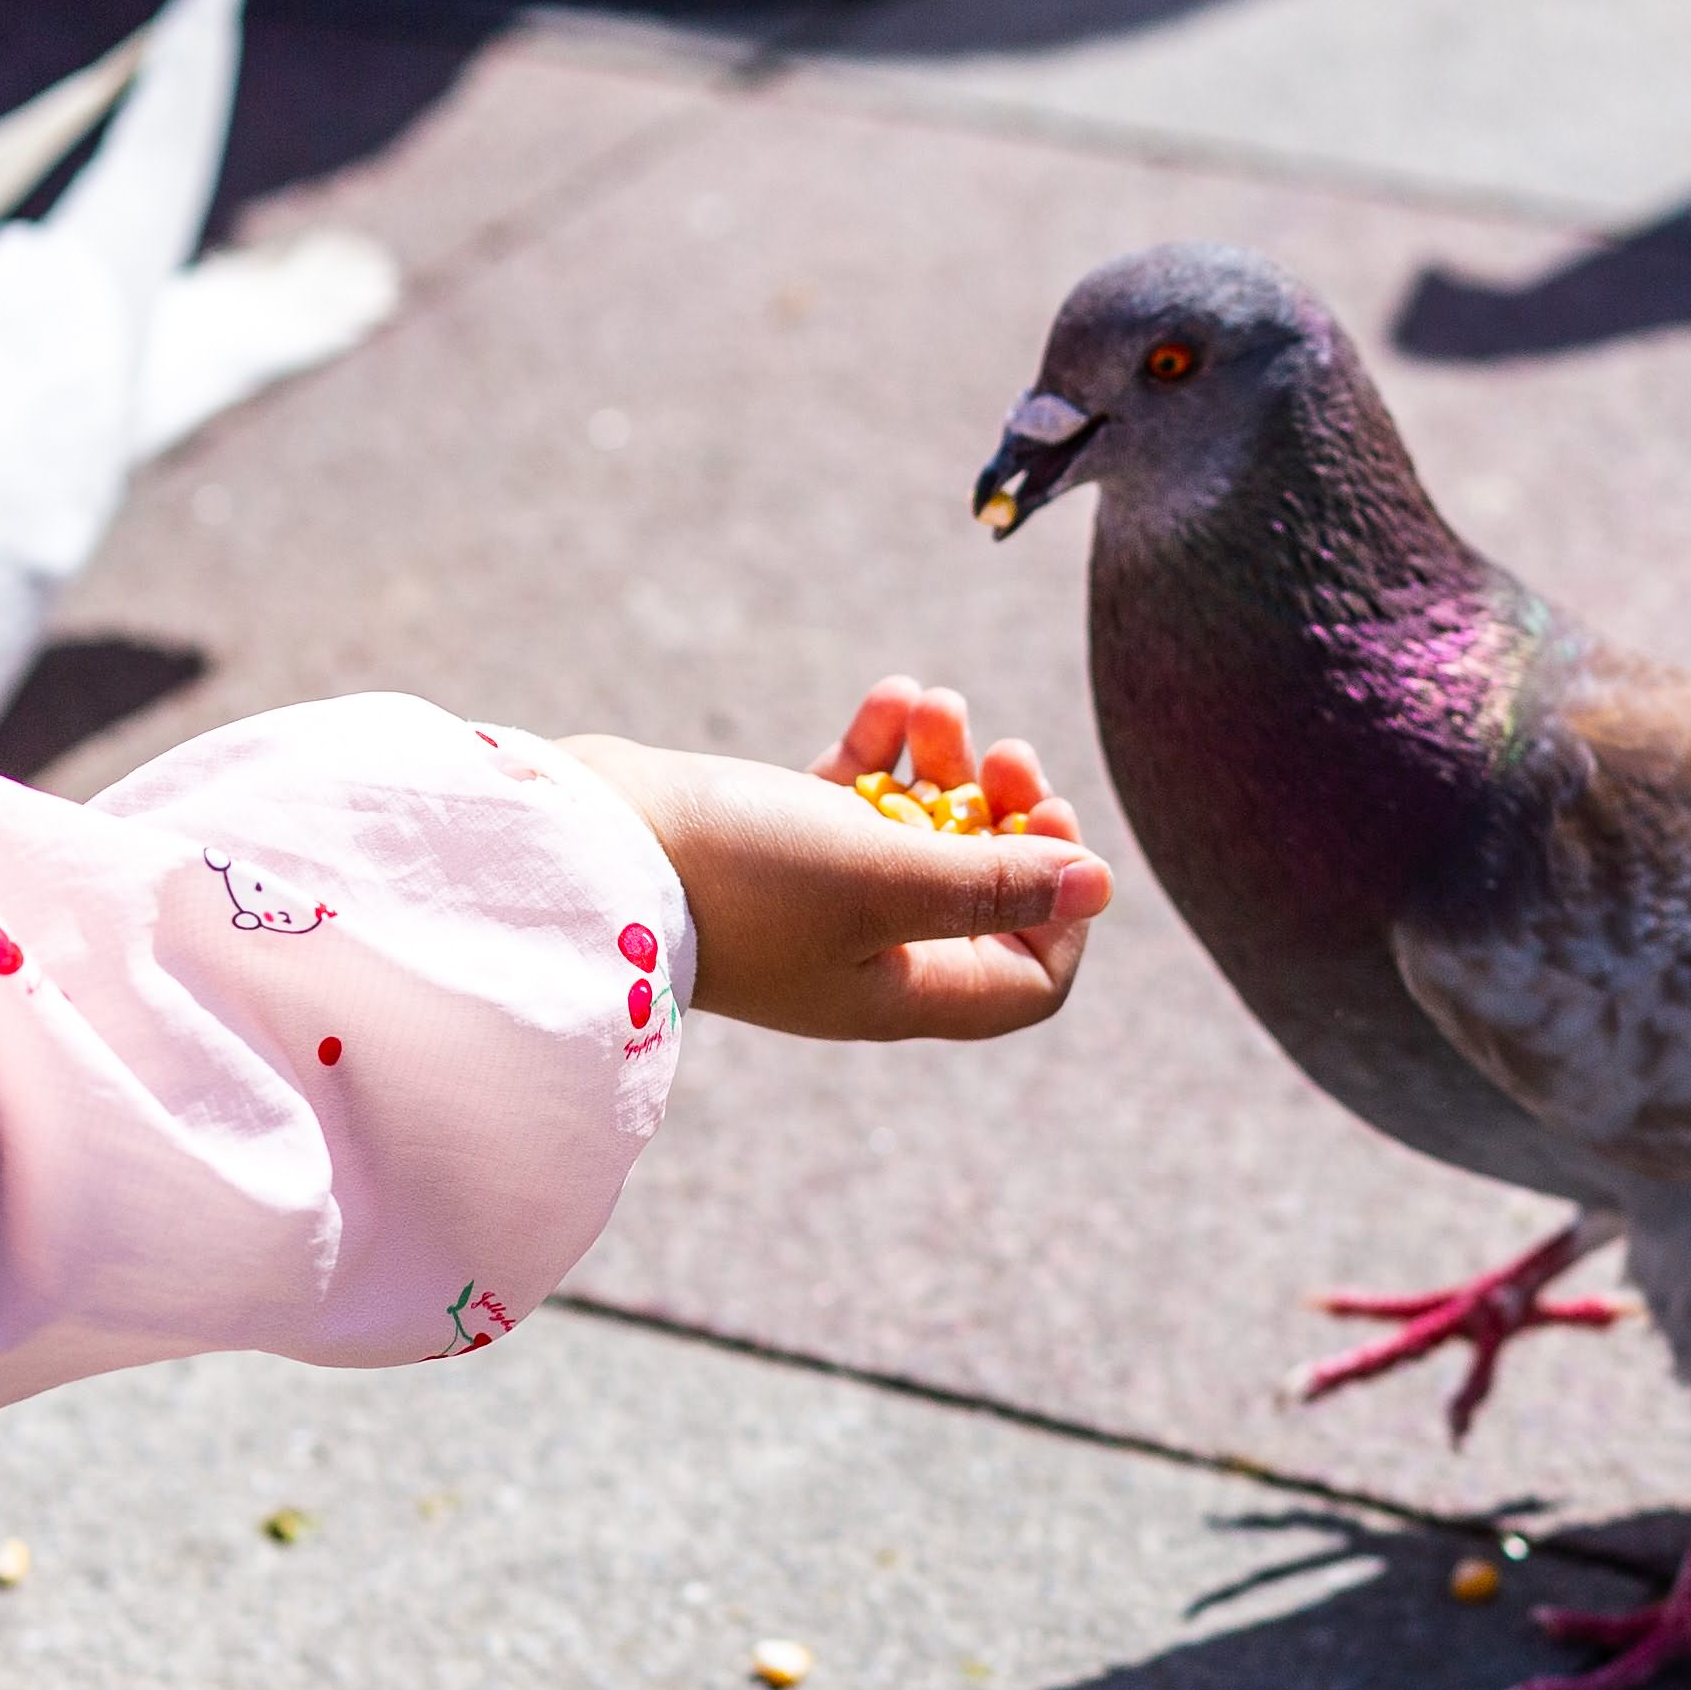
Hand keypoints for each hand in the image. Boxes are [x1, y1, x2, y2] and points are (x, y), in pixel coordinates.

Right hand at [563, 680, 1116, 1042]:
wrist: (589, 842)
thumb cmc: (739, 873)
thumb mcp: (882, 879)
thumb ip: (992, 883)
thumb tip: (1101, 884)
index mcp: (900, 992)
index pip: (1028, 978)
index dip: (1060, 909)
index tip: (1051, 831)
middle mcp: (866, 954)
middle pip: (982, 892)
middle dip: (1007, 814)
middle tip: (1007, 757)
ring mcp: (817, 898)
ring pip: (920, 830)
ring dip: (946, 764)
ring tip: (936, 707)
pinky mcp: (772, 840)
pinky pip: (854, 794)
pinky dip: (881, 746)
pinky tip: (889, 697)